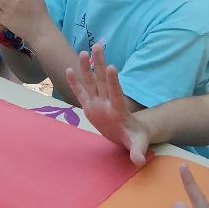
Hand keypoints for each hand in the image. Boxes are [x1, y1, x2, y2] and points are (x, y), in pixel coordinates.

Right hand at [64, 44, 153, 164]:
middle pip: (102, 80)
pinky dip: (75, 82)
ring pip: (92, 82)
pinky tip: (69, 70)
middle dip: (100, 64)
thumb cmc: (136, 138)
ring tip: (84, 51)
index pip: (116, 94)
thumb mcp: (138, 144)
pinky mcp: (90, 106)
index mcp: (119, 110)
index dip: (113, 81)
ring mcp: (98, 103)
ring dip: (88, 67)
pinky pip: (81, 92)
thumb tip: (139, 161)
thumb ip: (137, 151)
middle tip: (98, 46)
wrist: (130, 134)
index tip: (112, 67)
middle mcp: (107, 102)